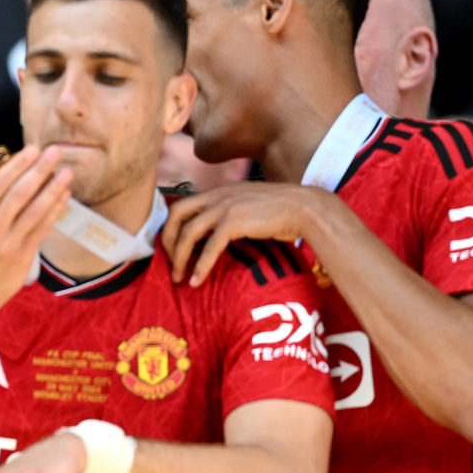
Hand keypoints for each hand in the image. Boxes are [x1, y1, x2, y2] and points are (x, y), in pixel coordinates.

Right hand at [0, 145, 72, 319]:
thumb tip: (0, 168)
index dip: (19, 164)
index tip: (33, 150)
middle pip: (20, 192)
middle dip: (40, 169)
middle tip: (55, 152)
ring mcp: (7, 243)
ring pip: (36, 209)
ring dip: (54, 188)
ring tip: (66, 172)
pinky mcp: (23, 256)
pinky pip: (43, 227)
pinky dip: (55, 210)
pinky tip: (64, 197)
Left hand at [160, 182, 326, 285]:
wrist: (306, 208)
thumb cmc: (280, 212)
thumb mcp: (247, 206)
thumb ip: (228, 215)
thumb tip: (213, 238)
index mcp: (218, 191)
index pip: (181, 205)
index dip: (171, 227)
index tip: (170, 248)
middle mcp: (217, 195)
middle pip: (176, 215)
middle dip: (167, 240)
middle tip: (169, 263)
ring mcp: (225, 207)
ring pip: (188, 232)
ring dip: (179, 258)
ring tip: (178, 278)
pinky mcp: (235, 222)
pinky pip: (209, 247)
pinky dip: (200, 266)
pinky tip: (197, 281)